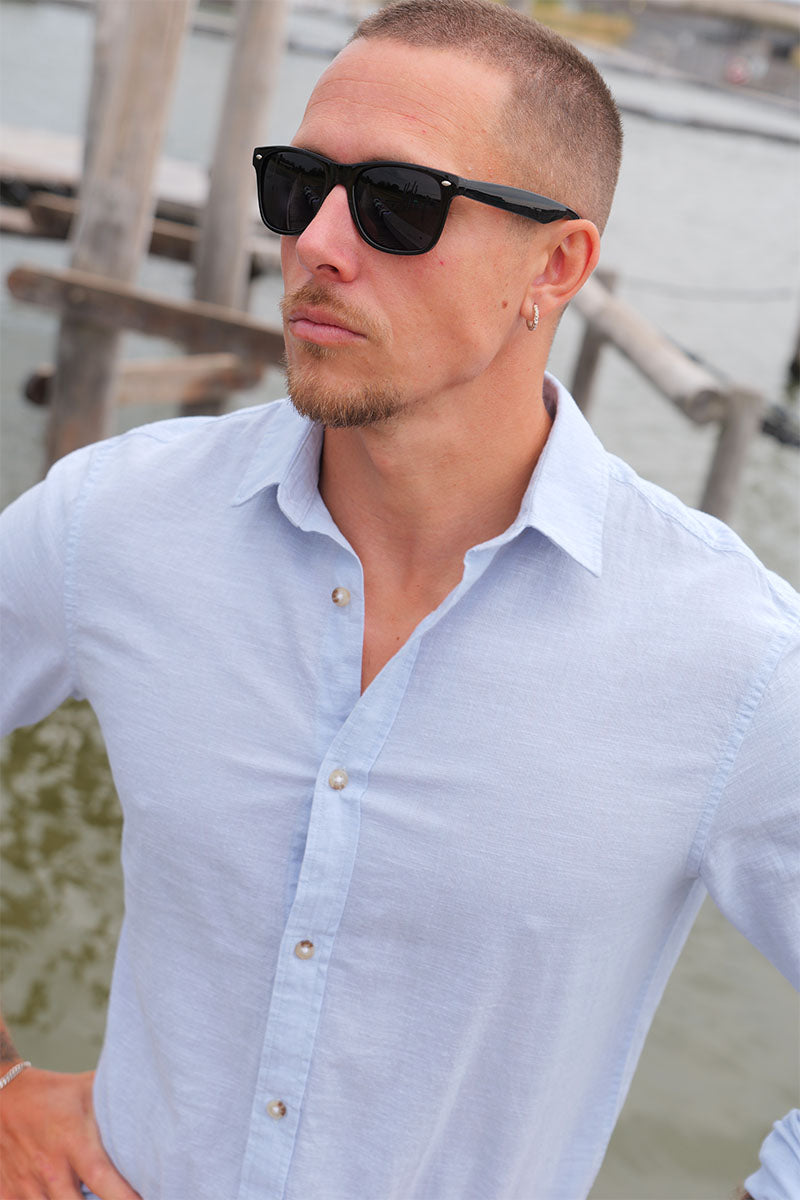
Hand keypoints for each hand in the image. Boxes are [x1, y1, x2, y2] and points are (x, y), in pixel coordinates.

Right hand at [0, 1067, 140, 1199]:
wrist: (4, 1094)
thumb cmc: (54, 1093)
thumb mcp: (88, 1089)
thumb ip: (117, 1102)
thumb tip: (156, 1101)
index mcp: (73, 1141)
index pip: (102, 1177)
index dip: (123, 1197)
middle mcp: (49, 1168)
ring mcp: (26, 1184)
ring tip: (89, 1196)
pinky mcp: (7, 1193)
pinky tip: (60, 1195)